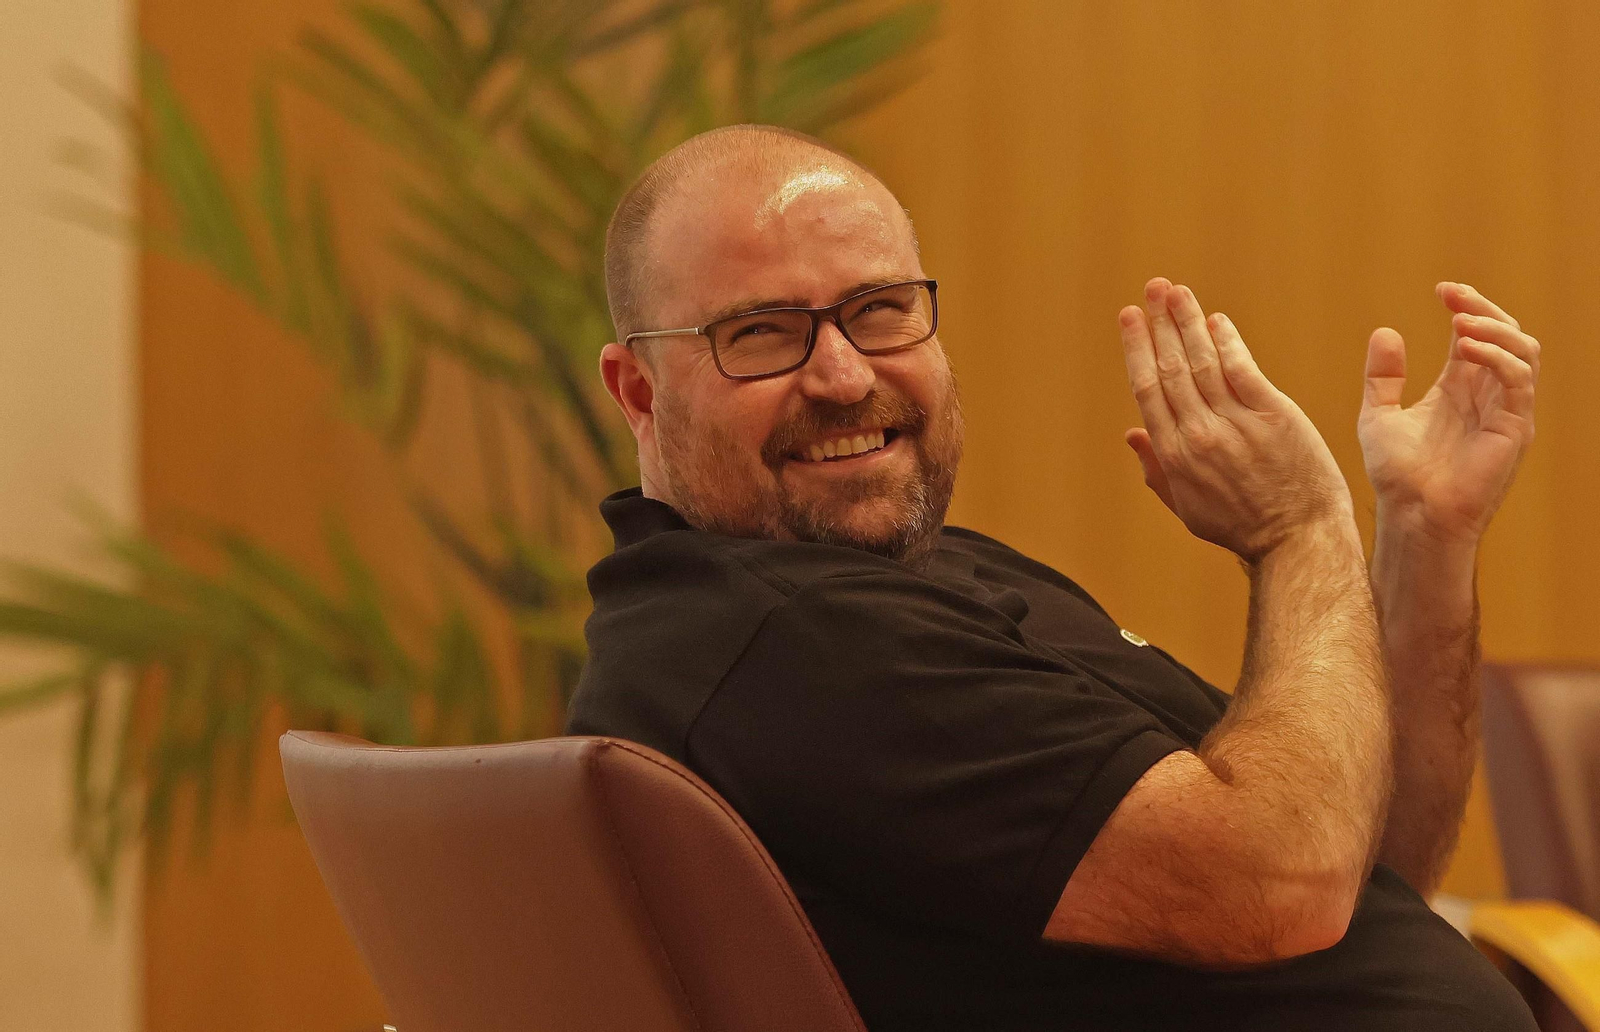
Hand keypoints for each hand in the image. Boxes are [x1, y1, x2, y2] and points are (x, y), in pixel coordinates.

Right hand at [1120, 278, 1354, 562]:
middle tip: (1150, 288)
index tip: (1129, 319)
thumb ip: (1156, 470)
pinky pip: (1242, 369)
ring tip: (1176, 291)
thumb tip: (1131, 433)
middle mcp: (1199, 435)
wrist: (1298, 539)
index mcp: (1173, 456)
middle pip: (1171, 368)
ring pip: (1202, 362)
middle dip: (1158, 324)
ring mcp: (1235, 423)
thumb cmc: (1242, 527)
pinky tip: (1216, 320)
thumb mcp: (1187, 508)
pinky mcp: (1273, 415)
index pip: (1148, 390)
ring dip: (1187, 321)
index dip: (1137, 349)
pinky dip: (1227, 341)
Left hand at [1358, 282, 1537, 546]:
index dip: (1466, 307)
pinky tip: (1465, 349)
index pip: (1476, 335)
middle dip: (1483, 309)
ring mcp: (1505, 410)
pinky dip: (1496, 357)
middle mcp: (1486, 395)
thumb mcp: (1379, 415)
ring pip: (1523, 352)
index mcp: (1459, 389)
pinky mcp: (1514, 427)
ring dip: (1494, 329)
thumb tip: (1385, 330)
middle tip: (1454, 295)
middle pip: (1506, 335)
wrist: (1411, 514)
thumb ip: (1383, 377)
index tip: (1442, 290)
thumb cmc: (1398, 474)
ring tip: (1460, 322)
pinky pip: (1518, 381)